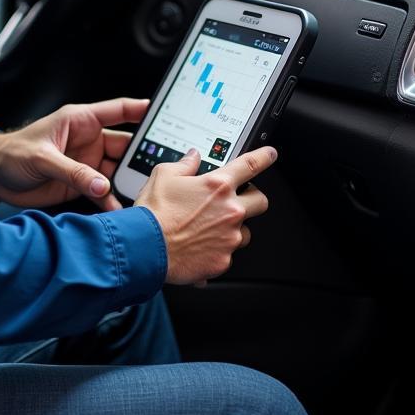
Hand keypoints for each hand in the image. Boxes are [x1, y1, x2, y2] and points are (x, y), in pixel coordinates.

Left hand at [0, 98, 149, 210]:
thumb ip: (73, 172)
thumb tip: (102, 185)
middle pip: (125, 146)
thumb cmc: (11, 153)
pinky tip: (120, 211)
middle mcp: (89, 141)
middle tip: (159, 170)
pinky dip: (112, 201)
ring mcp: (87, 164)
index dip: (141, 110)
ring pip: (118, 172)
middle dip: (142, 157)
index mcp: (80, 121)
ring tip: (143, 195)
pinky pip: (104, 192)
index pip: (118, 110)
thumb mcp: (42, 158)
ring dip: (129, 183)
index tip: (162, 114)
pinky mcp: (81, 184)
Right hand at [135, 145, 275, 285]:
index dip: (264, 157)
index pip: (250, 165)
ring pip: (245, 231)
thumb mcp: (163, 175)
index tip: (270, 154)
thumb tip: (192, 157)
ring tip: (209, 228)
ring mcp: (229, 238)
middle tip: (237, 199)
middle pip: (260, 201)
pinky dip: (217, 250)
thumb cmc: (153, 212)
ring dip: (234, 228)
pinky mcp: (223, 260)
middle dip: (253, 198)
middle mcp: (230, 211)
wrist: (145, 248)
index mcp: (217, 186)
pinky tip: (199, 247)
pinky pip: (228, 254)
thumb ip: (183, 164)